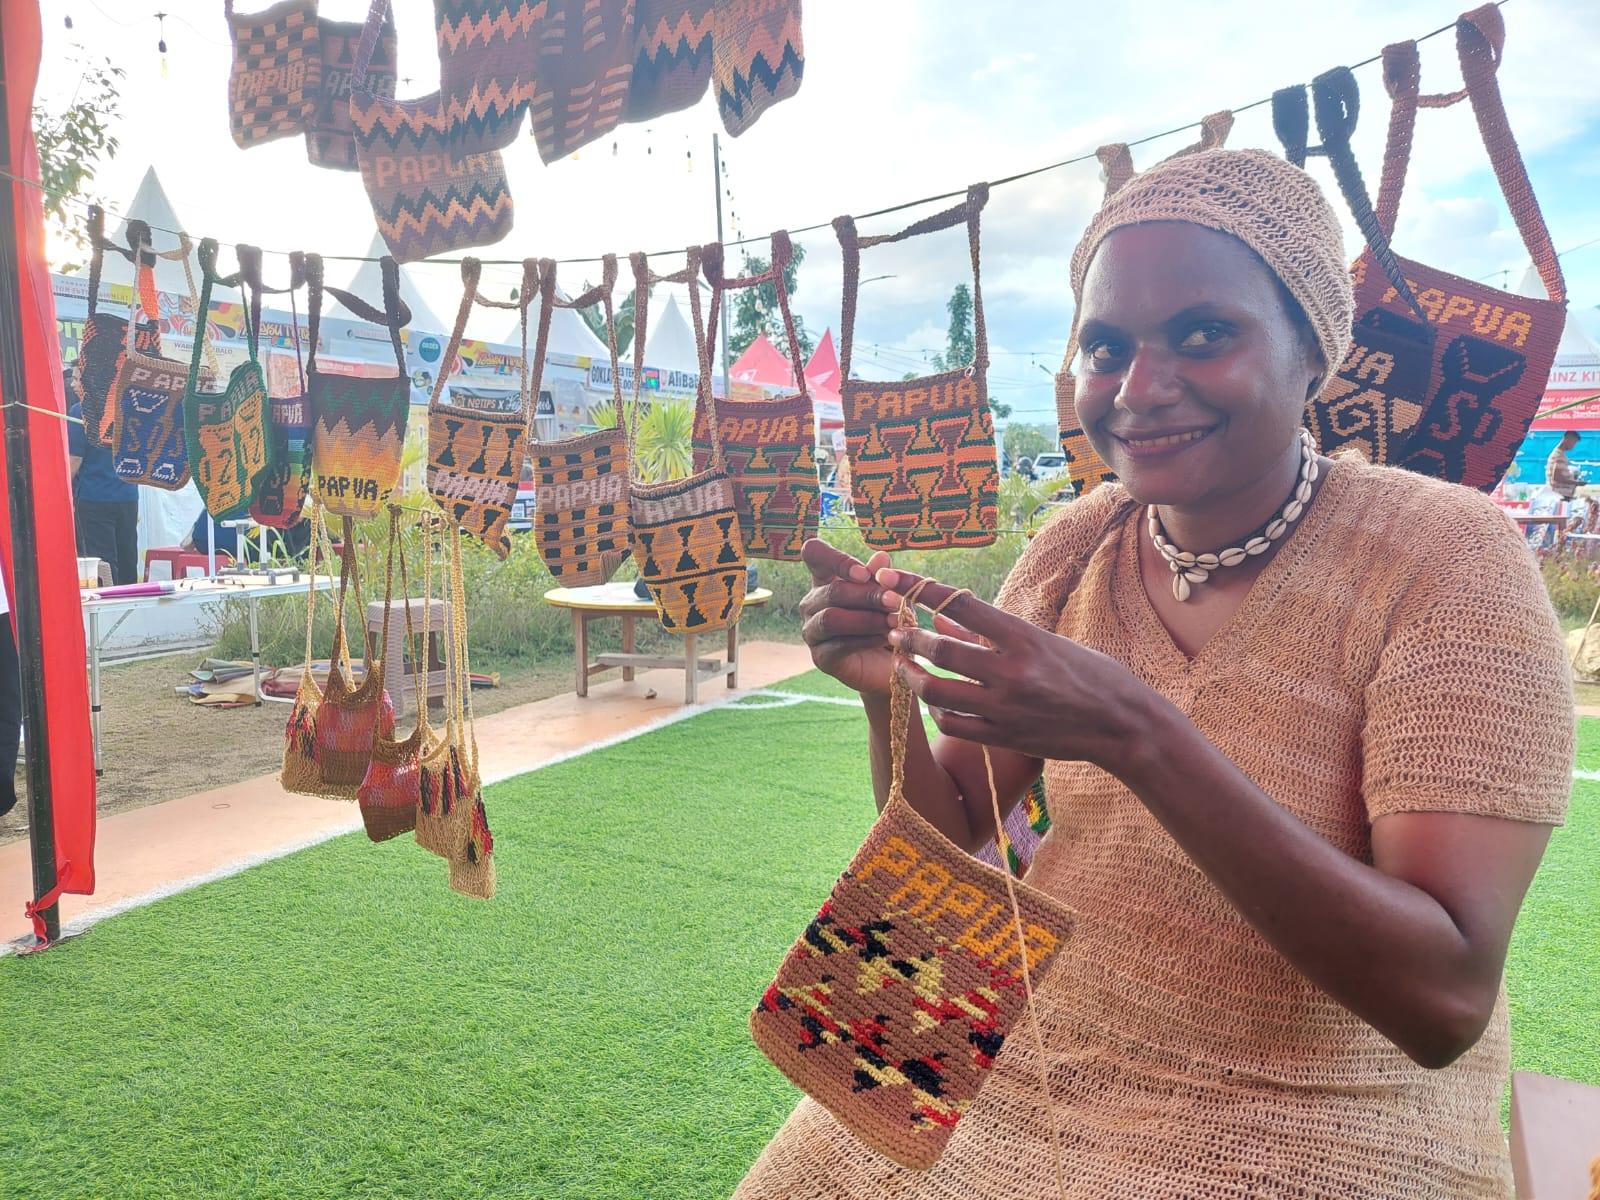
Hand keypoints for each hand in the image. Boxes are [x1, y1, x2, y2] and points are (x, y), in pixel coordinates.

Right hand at [796, 540, 976, 695]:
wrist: (890, 664)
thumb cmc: (887, 621)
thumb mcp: (888, 595)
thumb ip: (881, 578)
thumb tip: (881, 557)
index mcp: (825, 579)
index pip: (814, 554)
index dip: (836, 560)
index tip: (864, 573)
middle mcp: (812, 603)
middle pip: (833, 591)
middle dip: (868, 595)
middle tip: (896, 600)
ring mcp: (812, 631)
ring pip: (832, 619)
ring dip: (867, 619)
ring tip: (894, 621)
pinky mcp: (821, 657)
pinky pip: (839, 644)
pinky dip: (866, 639)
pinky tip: (886, 638)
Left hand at [875, 566, 1162, 772]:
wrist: (1123, 726)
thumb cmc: (1089, 675)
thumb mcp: (1045, 642)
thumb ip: (992, 633)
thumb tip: (943, 618)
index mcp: (1025, 638)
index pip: (961, 605)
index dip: (922, 591)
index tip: (897, 581)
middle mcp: (1012, 671)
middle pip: (941, 650)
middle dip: (909, 639)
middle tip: (895, 633)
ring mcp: (1006, 708)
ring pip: (936, 691)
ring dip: (911, 676)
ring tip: (902, 666)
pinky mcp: (1003, 738)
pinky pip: (952, 724)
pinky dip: (935, 710)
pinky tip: (932, 702)